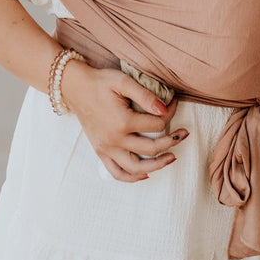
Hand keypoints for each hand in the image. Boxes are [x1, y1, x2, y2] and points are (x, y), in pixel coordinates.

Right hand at [62, 61, 186, 181]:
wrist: (75, 88)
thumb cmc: (100, 82)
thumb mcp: (123, 81)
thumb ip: (145, 96)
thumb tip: (165, 109)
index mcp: (123, 121)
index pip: (157, 125)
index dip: (170, 114)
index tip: (174, 104)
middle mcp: (115, 139)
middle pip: (151, 148)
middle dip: (172, 141)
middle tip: (184, 134)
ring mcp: (106, 148)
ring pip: (136, 168)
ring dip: (157, 166)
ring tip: (171, 158)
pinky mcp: (100, 152)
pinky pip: (117, 172)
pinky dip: (131, 177)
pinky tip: (145, 174)